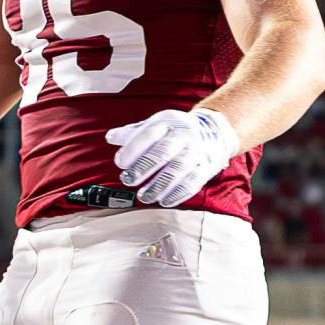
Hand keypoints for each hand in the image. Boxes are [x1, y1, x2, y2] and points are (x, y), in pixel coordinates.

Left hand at [104, 108, 239, 207]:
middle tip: (127, 180)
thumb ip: (131, 133)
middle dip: (143, 168)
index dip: (132, 149)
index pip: (148, 134)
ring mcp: (196, 152)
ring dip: (159, 186)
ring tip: (144, 197)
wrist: (213, 131)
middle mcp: (184, 136)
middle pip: (162, 152)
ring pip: (177, 170)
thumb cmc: (174, 131)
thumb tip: (110, 138)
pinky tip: (164, 201)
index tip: (121, 163)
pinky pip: (192, 183)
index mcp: (168, 123)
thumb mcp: (155, 125)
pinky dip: (177, 194)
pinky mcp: (205, 168)